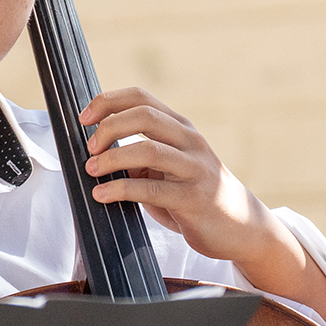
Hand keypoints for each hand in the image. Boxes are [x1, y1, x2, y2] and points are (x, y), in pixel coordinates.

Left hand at [80, 87, 325, 325]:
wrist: (242, 227)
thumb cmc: (194, 196)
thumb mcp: (169, 167)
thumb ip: (140, 155)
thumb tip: (95, 151)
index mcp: (181, 128)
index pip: (142, 98)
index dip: (108, 101)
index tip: (83, 117)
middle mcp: (190, 141)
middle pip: (144, 116)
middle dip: (108, 128)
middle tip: (89, 148)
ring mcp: (195, 169)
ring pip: (147, 150)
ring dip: (112, 158)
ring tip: (92, 170)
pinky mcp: (194, 198)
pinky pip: (152, 189)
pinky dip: (120, 190)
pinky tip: (102, 194)